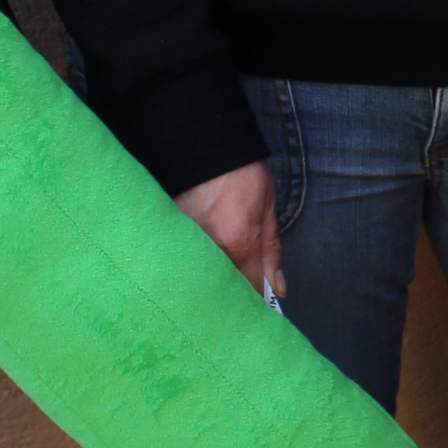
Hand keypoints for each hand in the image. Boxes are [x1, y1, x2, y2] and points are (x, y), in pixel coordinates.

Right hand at [175, 159, 283, 299]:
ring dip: (212, 281)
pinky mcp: (169, 235)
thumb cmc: (243, 172)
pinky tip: (198, 262)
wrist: (205, 143)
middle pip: (222, 288)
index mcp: (238, 240)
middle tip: (238, 295)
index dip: (258, 299)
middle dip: (233, 295)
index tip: (261, 304)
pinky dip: (194, 266)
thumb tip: (278, 288)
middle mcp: (209, 247)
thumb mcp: (268, 208)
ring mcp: (185, 242)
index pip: (250, 288)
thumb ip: (271, 252)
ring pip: (202, 277)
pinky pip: (185, 262)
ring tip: (218, 274)